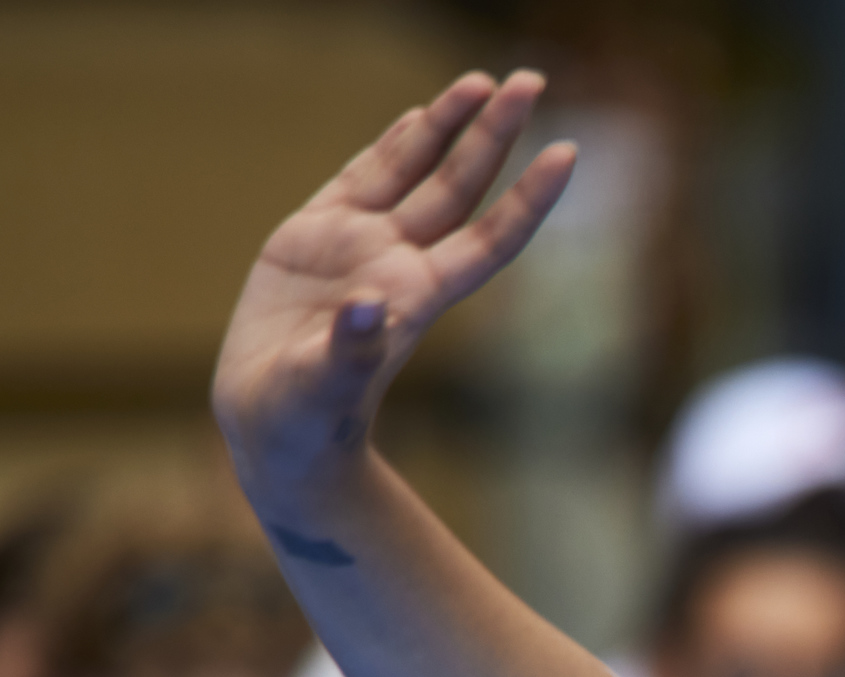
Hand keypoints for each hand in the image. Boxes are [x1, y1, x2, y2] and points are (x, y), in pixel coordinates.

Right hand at [212, 73, 578, 517]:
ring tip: (484, 81)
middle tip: (533, 79)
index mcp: (417, 297)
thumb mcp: (325, 389)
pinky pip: (364, 179)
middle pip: (462, 187)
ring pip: (417, 172)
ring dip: (449, 127)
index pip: (491, 237)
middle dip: (496, 134)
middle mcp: (400, 263)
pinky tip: (420, 116)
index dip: (530, 197)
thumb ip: (350, 351)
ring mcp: (360, 245)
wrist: (275, 429)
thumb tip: (368, 307)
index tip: (568, 153)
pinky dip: (394, 145)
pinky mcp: (315, 237)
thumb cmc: (307, 423)